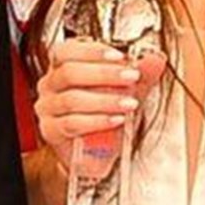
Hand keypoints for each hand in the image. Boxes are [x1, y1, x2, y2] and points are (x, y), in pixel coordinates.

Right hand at [35, 39, 166, 166]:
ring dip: (105, 100)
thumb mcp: (125, 92)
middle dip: (104, 73)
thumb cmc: (104, 116)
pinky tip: (115, 120)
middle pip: (70, 72)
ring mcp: (48, 109)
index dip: (91, 51)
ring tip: (129, 103)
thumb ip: (140, 75)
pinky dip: (97, 121)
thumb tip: (156, 59)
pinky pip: (72, 123)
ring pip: (72, 99)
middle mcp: (51, 85)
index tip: (120, 56)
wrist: (96, 154)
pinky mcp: (51, 131)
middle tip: (131, 77)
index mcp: (63, 67)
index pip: (66, 50)